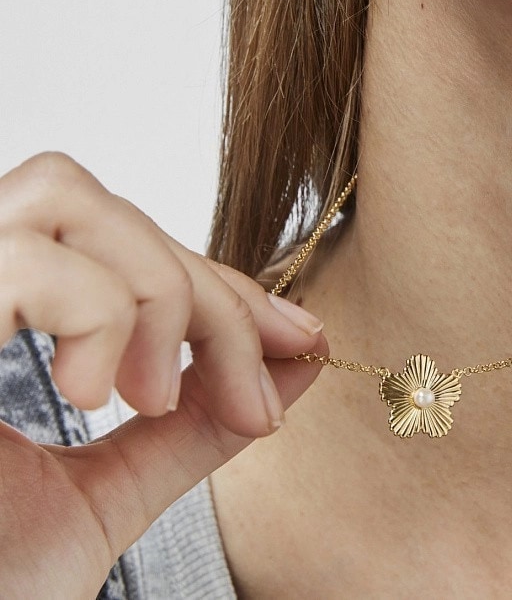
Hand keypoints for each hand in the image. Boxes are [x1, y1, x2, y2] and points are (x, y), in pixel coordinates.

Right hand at [0, 152, 326, 596]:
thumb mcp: (102, 496)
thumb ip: (197, 422)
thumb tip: (302, 354)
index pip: (113, 236)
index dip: (215, 279)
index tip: (297, 337)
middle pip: (98, 204)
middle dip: (206, 293)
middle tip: (251, 394)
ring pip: (64, 194)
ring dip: (151, 292)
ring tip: (148, 398)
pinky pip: (31, 259)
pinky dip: (100, 315)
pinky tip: (94, 394)